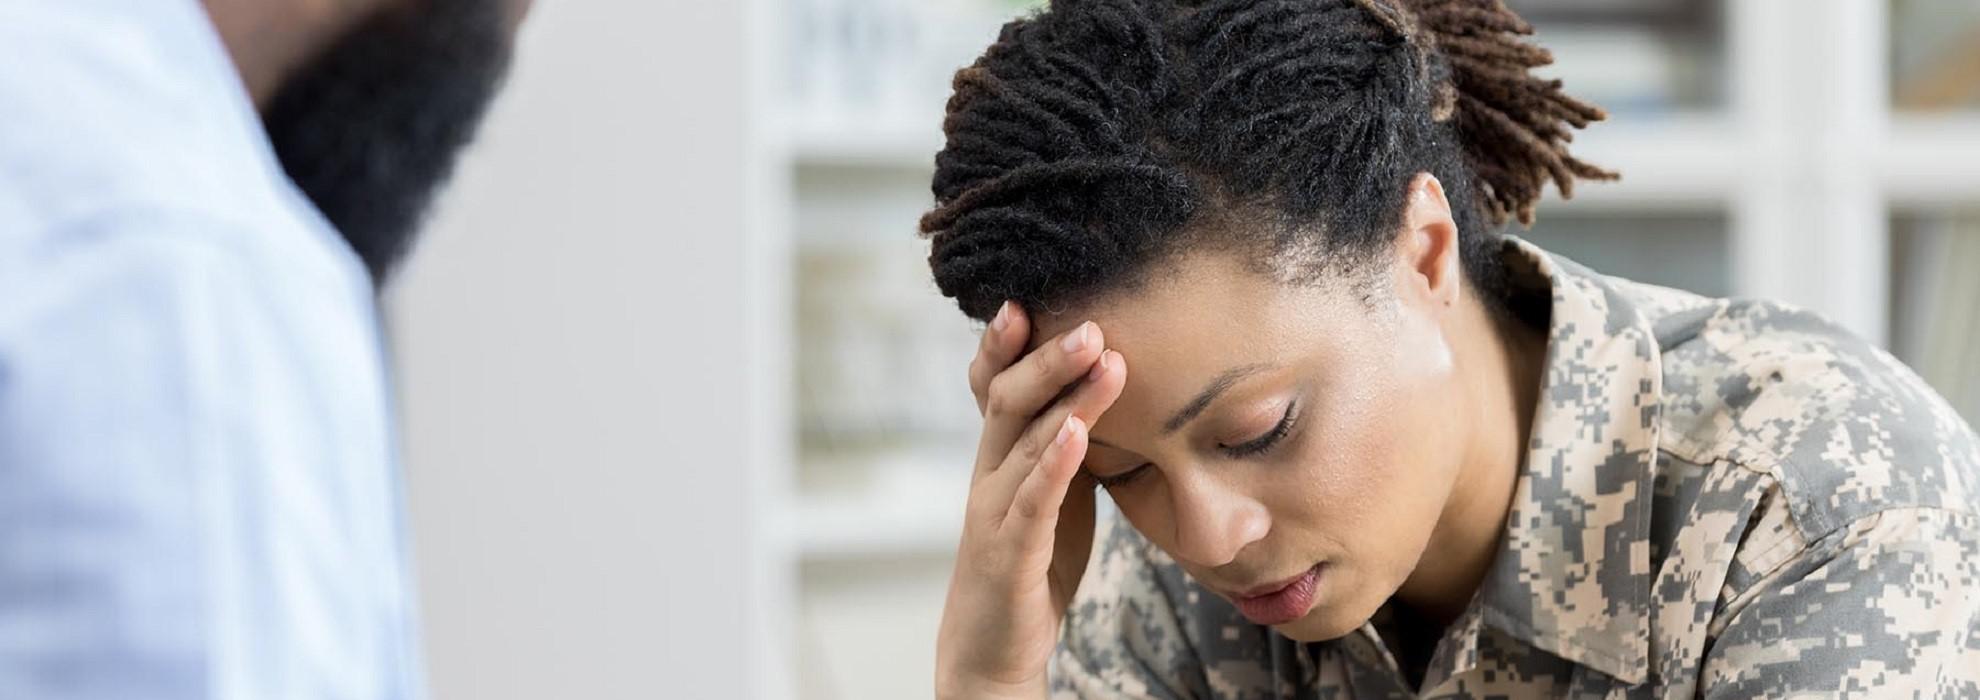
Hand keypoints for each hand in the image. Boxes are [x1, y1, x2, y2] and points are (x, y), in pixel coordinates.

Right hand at [934, 302, 1126, 699]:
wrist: (992, 645)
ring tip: (1105, 359)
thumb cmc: (1030, 560)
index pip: (995, 386)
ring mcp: (994, 512)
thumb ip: (1067, 442)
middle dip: (1046, 357)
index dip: (1005, 342)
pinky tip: (1078, 434)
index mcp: (998, 456)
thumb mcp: (1051, 489)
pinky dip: (1054, 464)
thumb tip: (1112, 387)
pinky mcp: (1010, 552)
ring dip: (1068, 398)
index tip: (1028, 294)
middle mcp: (987, 474)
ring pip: (1024, 441)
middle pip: (1007, 400)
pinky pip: (1033, 501)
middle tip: (1091, 320)